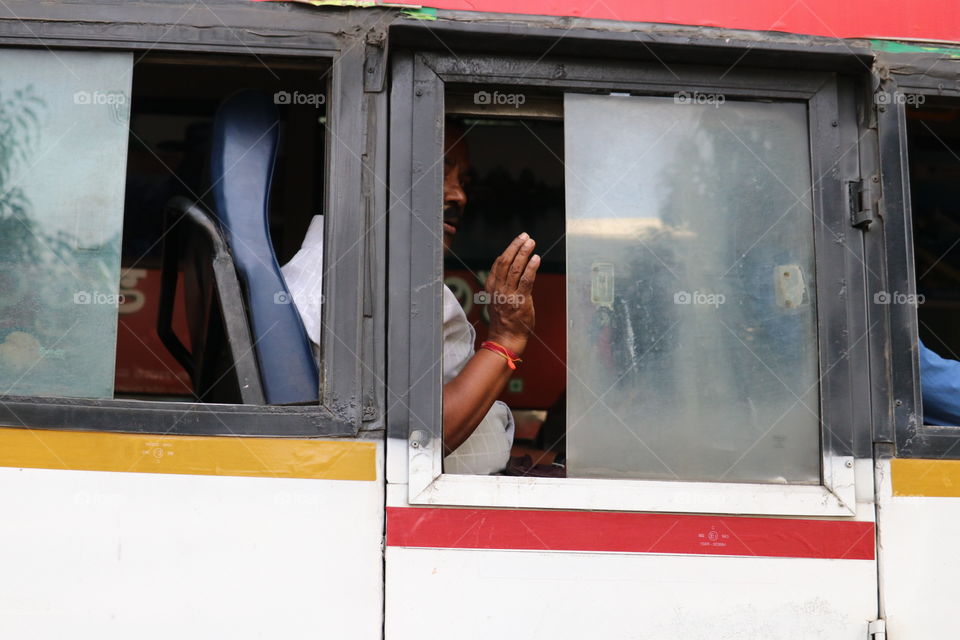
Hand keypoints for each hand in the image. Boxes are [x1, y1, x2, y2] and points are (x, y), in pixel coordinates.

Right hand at [484, 232, 540, 355]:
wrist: (506, 337)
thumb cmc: (505, 318)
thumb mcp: (499, 298)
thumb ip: (504, 284)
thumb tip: (515, 268)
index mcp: (492, 286)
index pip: (498, 263)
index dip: (509, 249)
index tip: (518, 241)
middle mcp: (499, 288)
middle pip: (505, 261)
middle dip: (516, 247)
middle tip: (525, 237)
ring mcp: (509, 294)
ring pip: (515, 268)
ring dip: (524, 253)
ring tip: (531, 243)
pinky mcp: (520, 301)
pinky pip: (526, 280)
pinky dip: (531, 268)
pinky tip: (536, 259)